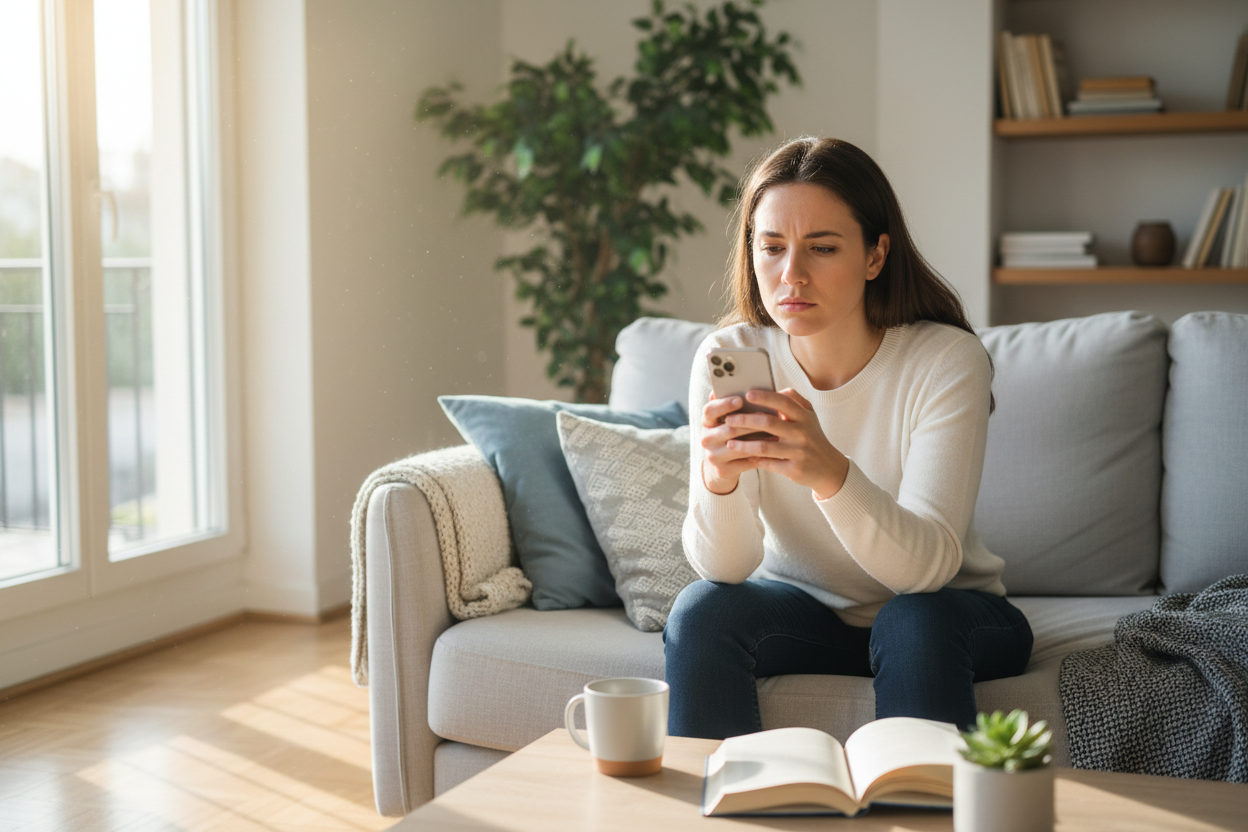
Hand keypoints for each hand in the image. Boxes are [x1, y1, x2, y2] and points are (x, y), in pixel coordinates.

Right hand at [698, 392, 776, 494]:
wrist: (722, 466)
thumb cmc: (731, 435)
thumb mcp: (727, 420)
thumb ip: (733, 404)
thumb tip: (747, 385)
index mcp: (707, 422)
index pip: (709, 410)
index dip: (723, 405)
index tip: (740, 400)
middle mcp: (706, 438)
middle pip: (729, 428)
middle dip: (750, 422)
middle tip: (768, 415)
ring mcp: (714, 456)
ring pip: (739, 446)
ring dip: (759, 439)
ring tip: (776, 432)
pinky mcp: (724, 470)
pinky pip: (746, 461)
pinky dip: (761, 455)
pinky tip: (775, 450)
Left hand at [719, 388, 849, 499]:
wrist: (829, 468)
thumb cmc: (812, 437)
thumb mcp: (809, 416)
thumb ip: (794, 400)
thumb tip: (776, 389)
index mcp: (804, 417)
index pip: (783, 402)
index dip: (765, 397)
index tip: (747, 394)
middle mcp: (802, 433)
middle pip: (769, 423)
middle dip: (745, 421)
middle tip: (729, 419)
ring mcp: (798, 452)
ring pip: (765, 447)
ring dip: (744, 445)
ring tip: (729, 442)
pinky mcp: (794, 469)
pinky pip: (769, 464)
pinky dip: (754, 460)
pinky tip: (742, 457)